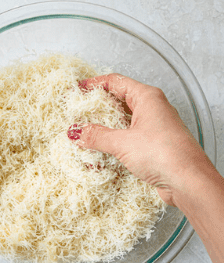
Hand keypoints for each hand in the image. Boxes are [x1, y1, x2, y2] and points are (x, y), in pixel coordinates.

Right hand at [67, 74, 217, 206]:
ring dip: (103, 130)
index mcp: (147, 98)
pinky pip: (127, 140)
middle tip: (77, 115)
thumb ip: (97, 136)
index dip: (95, 84)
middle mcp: (151, 109)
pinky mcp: (152, 146)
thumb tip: (77, 131)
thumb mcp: (123, 143)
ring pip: (122, 123)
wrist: (186, 179)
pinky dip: (112, 145)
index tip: (77, 89)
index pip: (116, 82)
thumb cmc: (162, 153)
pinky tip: (99, 155)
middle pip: (118, 102)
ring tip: (84, 137)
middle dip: (97, 109)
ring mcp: (152, 128)